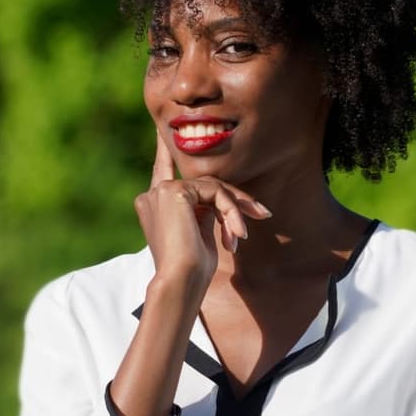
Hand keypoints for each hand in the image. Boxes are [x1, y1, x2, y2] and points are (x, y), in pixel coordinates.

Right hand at [134, 133, 271, 288]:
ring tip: (242, 235)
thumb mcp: (199, 234)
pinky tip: (235, 234)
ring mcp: (161, 191)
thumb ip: (204, 211)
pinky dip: (230, 211)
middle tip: (262, 213)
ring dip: (234, 210)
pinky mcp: (174, 192)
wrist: (180, 281)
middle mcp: (153, 195)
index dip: (165, 152)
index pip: (163, 171)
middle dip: (234, 198)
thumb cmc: (192, 270)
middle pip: (203, 182)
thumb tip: (221, 200)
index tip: (163, 134)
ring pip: (211, 186)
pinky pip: (214, 192)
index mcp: (153, 205)